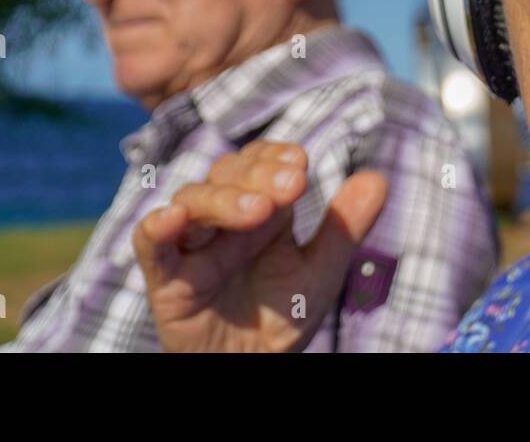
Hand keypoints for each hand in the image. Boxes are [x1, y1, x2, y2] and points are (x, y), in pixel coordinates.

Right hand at [132, 140, 387, 351]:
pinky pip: (150, 245)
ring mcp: (191, 245)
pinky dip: (157, 226)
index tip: (299, 162)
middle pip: (225, 173)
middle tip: (292, 185)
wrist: (252, 371)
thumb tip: (379, 178)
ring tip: (259, 210)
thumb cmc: (283, 318)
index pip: (257, 163)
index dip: (272, 157)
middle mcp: (222, 219)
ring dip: (223, 199)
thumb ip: (344, 227)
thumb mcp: (321, 271)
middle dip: (257, 173)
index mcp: (258, 209)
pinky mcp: (166, 278)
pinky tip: (173, 217)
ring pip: (193, 200)